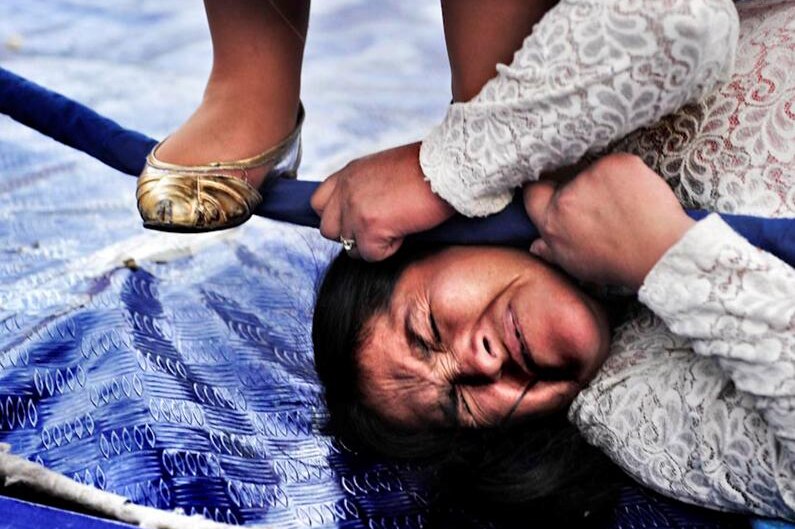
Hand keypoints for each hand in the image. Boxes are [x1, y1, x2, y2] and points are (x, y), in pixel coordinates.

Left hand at [310, 142, 454, 260]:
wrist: (447, 167)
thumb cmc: (428, 168)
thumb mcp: (385, 170)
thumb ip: (366, 188)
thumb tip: (368, 212)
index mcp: (348, 173)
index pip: (318, 203)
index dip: (338, 217)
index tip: (361, 218)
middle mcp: (345, 190)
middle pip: (328, 230)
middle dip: (353, 235)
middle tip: (381, 229)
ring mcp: (354, 209)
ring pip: (349, 247)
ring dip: (373, 245)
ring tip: (397, 228)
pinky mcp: (369, 227)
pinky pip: (371, 255)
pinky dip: (391, 249)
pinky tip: (406, 230)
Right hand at [523, 154, 694, 289]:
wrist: (660, 252)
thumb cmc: (619, 262)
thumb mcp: (575, 264)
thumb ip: (550, 250)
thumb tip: (535, 244)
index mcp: (552, 221)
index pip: (533, 192)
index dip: (544, 191)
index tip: (556, 193)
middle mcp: (567, 197)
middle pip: (564, 180)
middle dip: (578, 189)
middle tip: (599, 205)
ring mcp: (592, 177)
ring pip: (591, 171)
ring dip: (602, 182)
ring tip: (622, 203)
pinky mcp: (617, 164)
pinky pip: (615, 164)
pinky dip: (624, 175)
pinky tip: (635, 194)